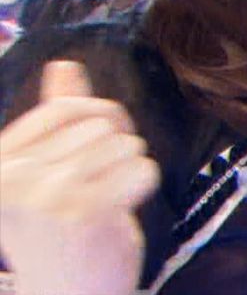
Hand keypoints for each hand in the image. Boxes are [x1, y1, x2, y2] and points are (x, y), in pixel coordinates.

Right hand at [0, 61, 158, 294]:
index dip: (99, 120)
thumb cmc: (62, 230)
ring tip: (106, 202)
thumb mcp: (46, 172)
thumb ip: (56, 118)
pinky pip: (141, 168)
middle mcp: (14, 179)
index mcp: (0, 164)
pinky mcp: (86, 212)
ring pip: (125, 145)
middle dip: (115, 149)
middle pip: (102, 124)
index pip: (66, 108)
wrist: (68, 294)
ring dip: (129, 171)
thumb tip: (65, 65)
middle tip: (98, 188)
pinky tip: (119, 211)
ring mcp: (48, 196)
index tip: (95, 153)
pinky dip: (142, 187)